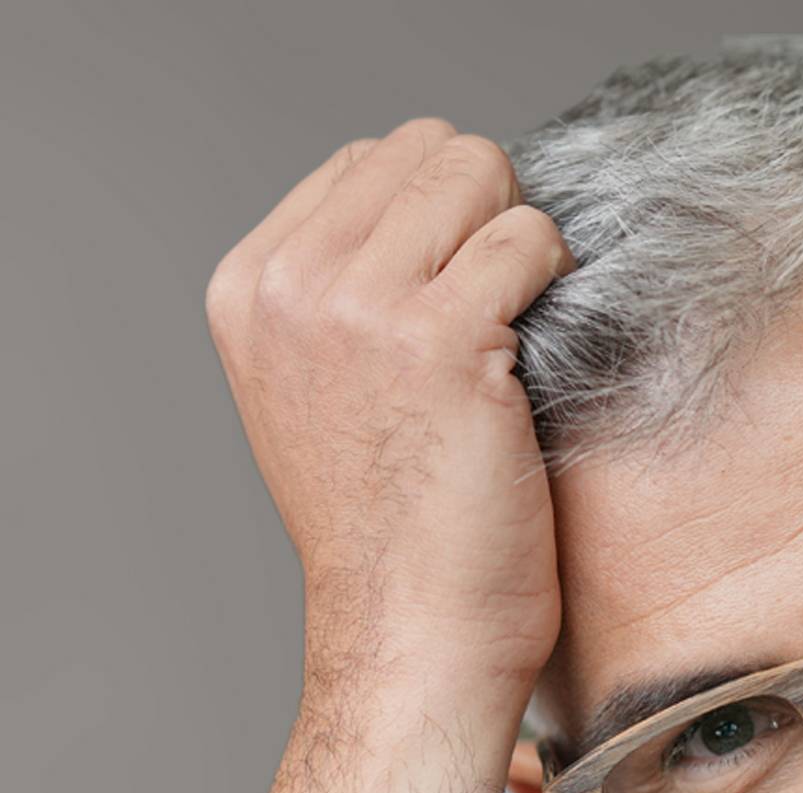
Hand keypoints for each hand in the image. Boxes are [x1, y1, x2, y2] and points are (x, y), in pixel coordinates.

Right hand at [205, 117, 572, 700]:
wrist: (412, 631)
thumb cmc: (394, 529)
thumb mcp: (319, 389)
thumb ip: (343, 290)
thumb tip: (432, 208)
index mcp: (247, 288)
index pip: (368, 161)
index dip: (439, 214)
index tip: (453, 299)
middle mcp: (287, 286)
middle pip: (427, 150)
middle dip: (484, 213)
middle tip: (497, 312)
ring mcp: (354, 305)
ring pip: (480, 174)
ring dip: (522, 243)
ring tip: (511, 334)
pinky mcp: (435, 336)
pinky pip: (528, 236)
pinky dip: (554, 279)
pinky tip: (533, 354)